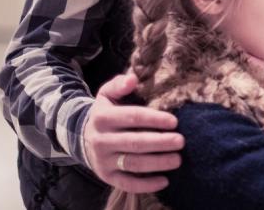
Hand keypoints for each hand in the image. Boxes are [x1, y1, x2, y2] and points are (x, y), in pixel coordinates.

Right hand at [83, 73, 183, 192]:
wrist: (83, 137)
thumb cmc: (106, 112)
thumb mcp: (107, 94)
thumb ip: (119, 84)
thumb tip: (132, 79)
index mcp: (103, 118)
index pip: (132, 117)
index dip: (154, 119)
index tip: (174, 121)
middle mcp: (101, 140)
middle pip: (134, 143)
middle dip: (159, 142)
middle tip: (181, 141)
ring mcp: (103, 161)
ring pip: (132, 164)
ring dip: (157, 163)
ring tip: (178, 159)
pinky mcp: (107, 177)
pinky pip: (126, 184)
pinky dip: (145, 185)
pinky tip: (165, 181)